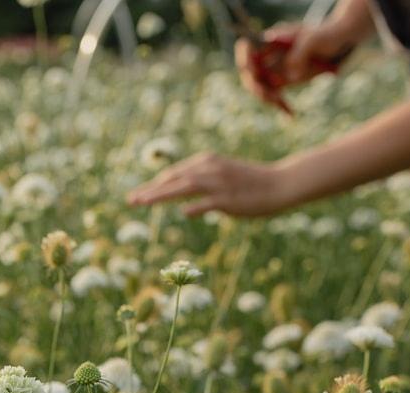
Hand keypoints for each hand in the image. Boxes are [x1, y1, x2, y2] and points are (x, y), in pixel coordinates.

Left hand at [125, 152, 291, 217]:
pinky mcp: (229, 198)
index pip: (174, 174)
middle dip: (150, 189)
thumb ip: (201, 185)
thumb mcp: (222, 177)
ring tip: (142, 203)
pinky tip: (183, 212)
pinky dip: (195, 206)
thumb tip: (184, 204)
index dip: (154, 185)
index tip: (137, 195)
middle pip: (173, 179)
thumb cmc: (249, 182)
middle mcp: (209, 169)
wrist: (279, 183)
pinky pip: (208, 202)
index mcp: (205, 162)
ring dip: (161, 195)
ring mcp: (219, 184)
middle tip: (130, 200)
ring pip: (184, 187)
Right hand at [235, 23, 350, 106]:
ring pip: (261, 88)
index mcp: (271, 41)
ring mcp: (274, 69)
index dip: (245, 60)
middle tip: (270, 96)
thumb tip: (289, 75)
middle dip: (257, 86)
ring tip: (284, 106)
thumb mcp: (313, 41)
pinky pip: (275, 95)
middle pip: (251, 74)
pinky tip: (290, 114)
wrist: (339, 42)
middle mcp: (268, 56)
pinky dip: (281, 105)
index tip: (251, 69)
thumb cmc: (325, 35)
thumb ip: (299, 54)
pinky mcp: (282, 81)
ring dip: (269, 98)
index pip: (248, 51)